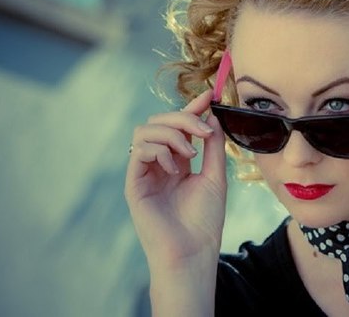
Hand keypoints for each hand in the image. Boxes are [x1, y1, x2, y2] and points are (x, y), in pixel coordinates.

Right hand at [125, 90, 226, 272]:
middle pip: (159, 122)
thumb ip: (212, 146)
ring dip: (171, 133)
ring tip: (190, 153)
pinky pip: (138, 150)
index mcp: (177, 162)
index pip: (179, 126)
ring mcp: (144, 173)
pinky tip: (175, 167)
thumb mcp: (214, 176)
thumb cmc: (204, 220)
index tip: (208, 96)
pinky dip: (159, 149)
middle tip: (204, 132)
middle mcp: (158, 164)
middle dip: (183, 118)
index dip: (191, 108)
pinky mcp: (133, 183)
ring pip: (145, 130)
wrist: (193, 251)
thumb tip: (211, 115)